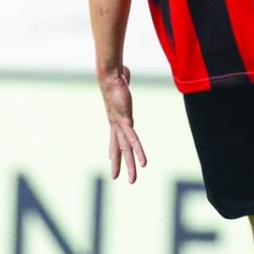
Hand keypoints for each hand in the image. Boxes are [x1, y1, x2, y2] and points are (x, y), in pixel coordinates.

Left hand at [98, 66, 146, 182]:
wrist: (110, 76)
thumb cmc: (116, 76)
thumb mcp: (122, 83)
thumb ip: (124, 82)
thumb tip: (124, 73)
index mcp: (115, 118)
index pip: (114, 138)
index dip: (113, 150)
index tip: (111, 159)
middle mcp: (116, 125)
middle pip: (118, 148)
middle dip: (118, 164)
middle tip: (117, 178)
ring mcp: (120, 125)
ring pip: (126, 149)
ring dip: (130, 165)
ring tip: (132, 180)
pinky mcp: (126, 122)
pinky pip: (134, 141)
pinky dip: (139, 153)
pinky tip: (143, 163)